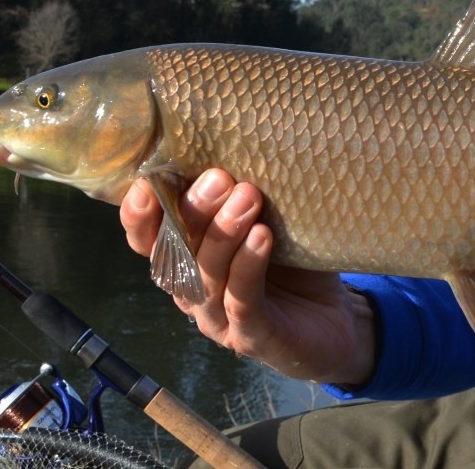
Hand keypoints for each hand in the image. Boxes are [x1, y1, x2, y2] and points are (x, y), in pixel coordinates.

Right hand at [119, 169, 375, 384]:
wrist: (335, 322)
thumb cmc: (294, 264)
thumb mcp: (269, 221)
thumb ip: (245, 194)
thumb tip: (244, 138)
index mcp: (185, 261)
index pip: (147, 239)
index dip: (139, 213)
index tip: (147, 180)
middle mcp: (192, 290)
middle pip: (176, 251)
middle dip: (193, 211)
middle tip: (219, 178)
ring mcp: (218, 318)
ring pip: (207, 275)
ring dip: (224, 233)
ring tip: (247, 197)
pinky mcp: (251, 336)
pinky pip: (242, 300)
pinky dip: (249, 266)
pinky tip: (262, 237)